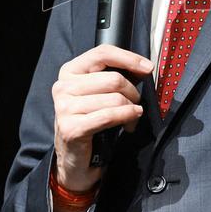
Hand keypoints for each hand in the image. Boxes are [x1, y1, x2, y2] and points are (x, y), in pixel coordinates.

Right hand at [52, 44, 152, 192]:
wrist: (74, 158)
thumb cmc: (90, 120)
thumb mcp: (99, 93)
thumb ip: (115, 76)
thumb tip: (143, 68)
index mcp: (69, 71)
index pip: (102, 53)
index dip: (129, 58)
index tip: (147, 67)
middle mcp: (63, 87)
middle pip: (113, 78)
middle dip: (133, 92)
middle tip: (136, 103)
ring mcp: (64, 108)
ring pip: (115, 98)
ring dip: (131, 109)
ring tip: (132, 117)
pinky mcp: (71, 128)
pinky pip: (110, 116)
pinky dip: (127, 117)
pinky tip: (131, 122)